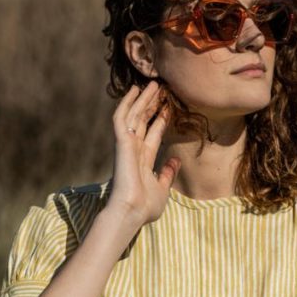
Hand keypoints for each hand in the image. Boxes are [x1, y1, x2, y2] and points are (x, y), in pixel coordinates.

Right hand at [107, 79, 180, 226]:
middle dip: (152, 104)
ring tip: (152, 83)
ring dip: (143, 99)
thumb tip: (174, 161)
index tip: (168, 106)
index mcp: (143, 160)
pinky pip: (122, 118)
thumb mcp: (162, 188)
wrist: (132, 212)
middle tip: (161, 88)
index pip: (153, 133)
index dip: (160, 119)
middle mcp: (134, 150)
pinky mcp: (121, 143)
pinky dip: (127, 103)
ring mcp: (127, 145)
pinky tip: (135, 90)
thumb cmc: (145, 207)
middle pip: (143, 121)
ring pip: (134, 115)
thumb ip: (167, 174)